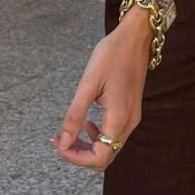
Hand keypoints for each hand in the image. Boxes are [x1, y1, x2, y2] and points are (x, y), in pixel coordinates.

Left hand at [53, 8, 152, 170]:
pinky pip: (114, 135)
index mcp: (119, 118)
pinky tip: (87, 122)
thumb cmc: (112, 55)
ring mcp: (132, 117)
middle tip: (60, 140)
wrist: (136, 37)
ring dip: (88, 146)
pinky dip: (98, 136)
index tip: (59, 144)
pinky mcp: (131, 110)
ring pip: (110, 147)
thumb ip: (75, 115)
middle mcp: (129, 123)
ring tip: (70, 134)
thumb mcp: (88, 83)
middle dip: (80, 154)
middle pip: (106, 156)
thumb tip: (64, 142)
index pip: (99, 157)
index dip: (76, 158)